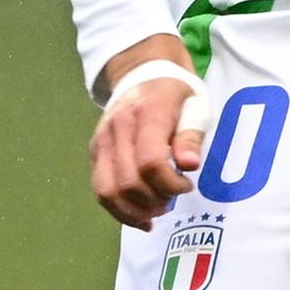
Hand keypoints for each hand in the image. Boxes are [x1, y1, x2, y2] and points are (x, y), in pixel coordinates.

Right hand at [90, 34, 204, 228]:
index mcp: (147, 112)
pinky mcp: (94, 152)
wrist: (142, 72)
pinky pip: (100, 190)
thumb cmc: (176, 94)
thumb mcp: (195, 107)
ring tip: (157, 209)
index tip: (187, 185)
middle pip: (129, 181)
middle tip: (173, 198)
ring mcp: (101, 140)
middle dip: (155, 200)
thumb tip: (190, 165)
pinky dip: (119, 211)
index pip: (150, 162)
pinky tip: (140, 217)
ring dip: (135, 211)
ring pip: (108, 191)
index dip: (170, 184)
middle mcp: (117, 127)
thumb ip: (191, 136)